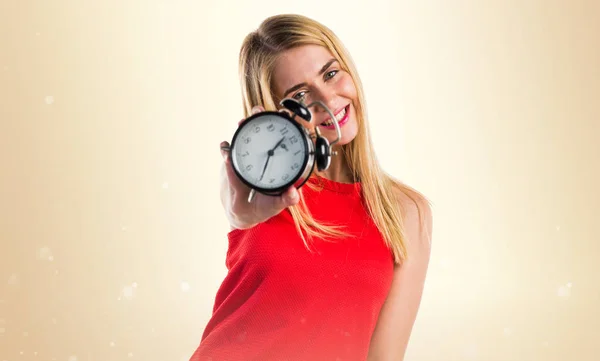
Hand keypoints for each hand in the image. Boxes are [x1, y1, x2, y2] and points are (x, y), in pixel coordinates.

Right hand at [219, 106, 299, 229]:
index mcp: (276, 161)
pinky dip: (226, 149)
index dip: (282, 124)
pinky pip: (227, 152)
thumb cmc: (262, 207)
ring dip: (242, 127)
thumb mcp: (276, 204)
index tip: (283, 114)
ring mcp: (245, 157)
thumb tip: (293, 194)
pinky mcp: (230, 163)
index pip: (280, 138)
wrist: (241, 212)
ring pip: (243, 136)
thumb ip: (285, 200)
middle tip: (258, 112)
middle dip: (259, 118)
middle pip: (260, 130)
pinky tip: (226, 148)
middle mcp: (261, 155)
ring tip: (241, 123)